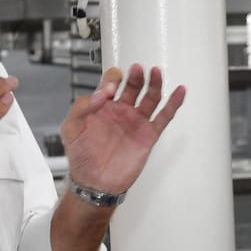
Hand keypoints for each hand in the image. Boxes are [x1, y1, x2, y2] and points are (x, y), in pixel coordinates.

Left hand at [60, 65, 185, 195]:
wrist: (95, 182)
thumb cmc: (81, 157)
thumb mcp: (71, 128)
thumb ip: (82, 107)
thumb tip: (100, 94)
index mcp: (102, 106)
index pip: (111, 83)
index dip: (111, 81)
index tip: (109, 89)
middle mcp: (121, 111)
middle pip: (133, 86)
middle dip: (136, 76)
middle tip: (137, 69)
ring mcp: (136, 122)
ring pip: (150, 97)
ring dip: (154, 84)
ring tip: (155, 72)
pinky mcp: (148, 135)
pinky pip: (164, 117)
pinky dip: (173, 104)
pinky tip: (179, 92)